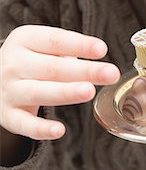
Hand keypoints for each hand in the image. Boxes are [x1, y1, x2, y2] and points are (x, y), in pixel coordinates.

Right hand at [0, 25, 119, 140]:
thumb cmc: (30, 58)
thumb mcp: (41, 45)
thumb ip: (66, 50)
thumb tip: (97, 62)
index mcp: (25, 39)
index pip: (55, 40)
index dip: (80, 44)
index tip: (102, 49)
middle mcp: (14, 63)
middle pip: (52, 67)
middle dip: (84, 70)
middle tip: (110, 73)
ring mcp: (8, 90)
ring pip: (39, 92)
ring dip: (65, 93)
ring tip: (89, 91)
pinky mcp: (7, 115)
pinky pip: (24, 124)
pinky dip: (40, 129)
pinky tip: (59, 130)